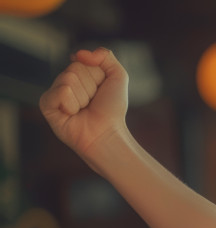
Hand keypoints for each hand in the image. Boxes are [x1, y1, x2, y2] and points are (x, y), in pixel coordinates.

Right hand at [39, 48, 129, 163]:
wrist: (106, 134)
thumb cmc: (111, 109)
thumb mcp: (118, 77)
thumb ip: (106, 57)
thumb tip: (81, 53)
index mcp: (78, 74)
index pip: (83, 61)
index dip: (98, 77)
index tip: (101, 92)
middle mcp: (64, 81)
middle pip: (75, 68)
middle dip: (90, 87)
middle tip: (92, 103)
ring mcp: (53, 92)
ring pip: (68, 79)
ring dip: (83, 97)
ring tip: (84, 110)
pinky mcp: (46, 104)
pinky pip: (60, 91)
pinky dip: (72, 104)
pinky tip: (72, 114)